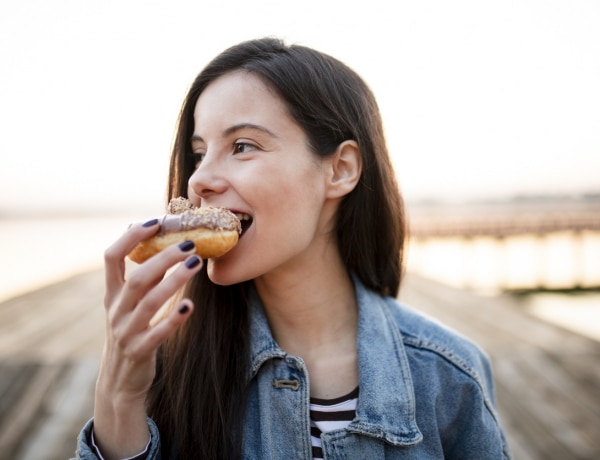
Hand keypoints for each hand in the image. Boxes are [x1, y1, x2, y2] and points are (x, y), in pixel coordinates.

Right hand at [93, 219, 202, 458]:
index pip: (111, 257)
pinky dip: (173, 318)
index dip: (130, 237)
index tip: (154, 221)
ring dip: (174, 280)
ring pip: (149, 302)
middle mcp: (116, 310)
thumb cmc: (131, 331)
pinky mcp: (139, 352)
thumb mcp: (129, 304)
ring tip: (196, 264)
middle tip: (189, 243)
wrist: (119, 381)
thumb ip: (143, 277)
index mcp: (112, 294)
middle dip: (163, 257)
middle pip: (138, 278)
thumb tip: (163, 243)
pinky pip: (157, 333)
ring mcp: (126, 332)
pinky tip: (191, 305)